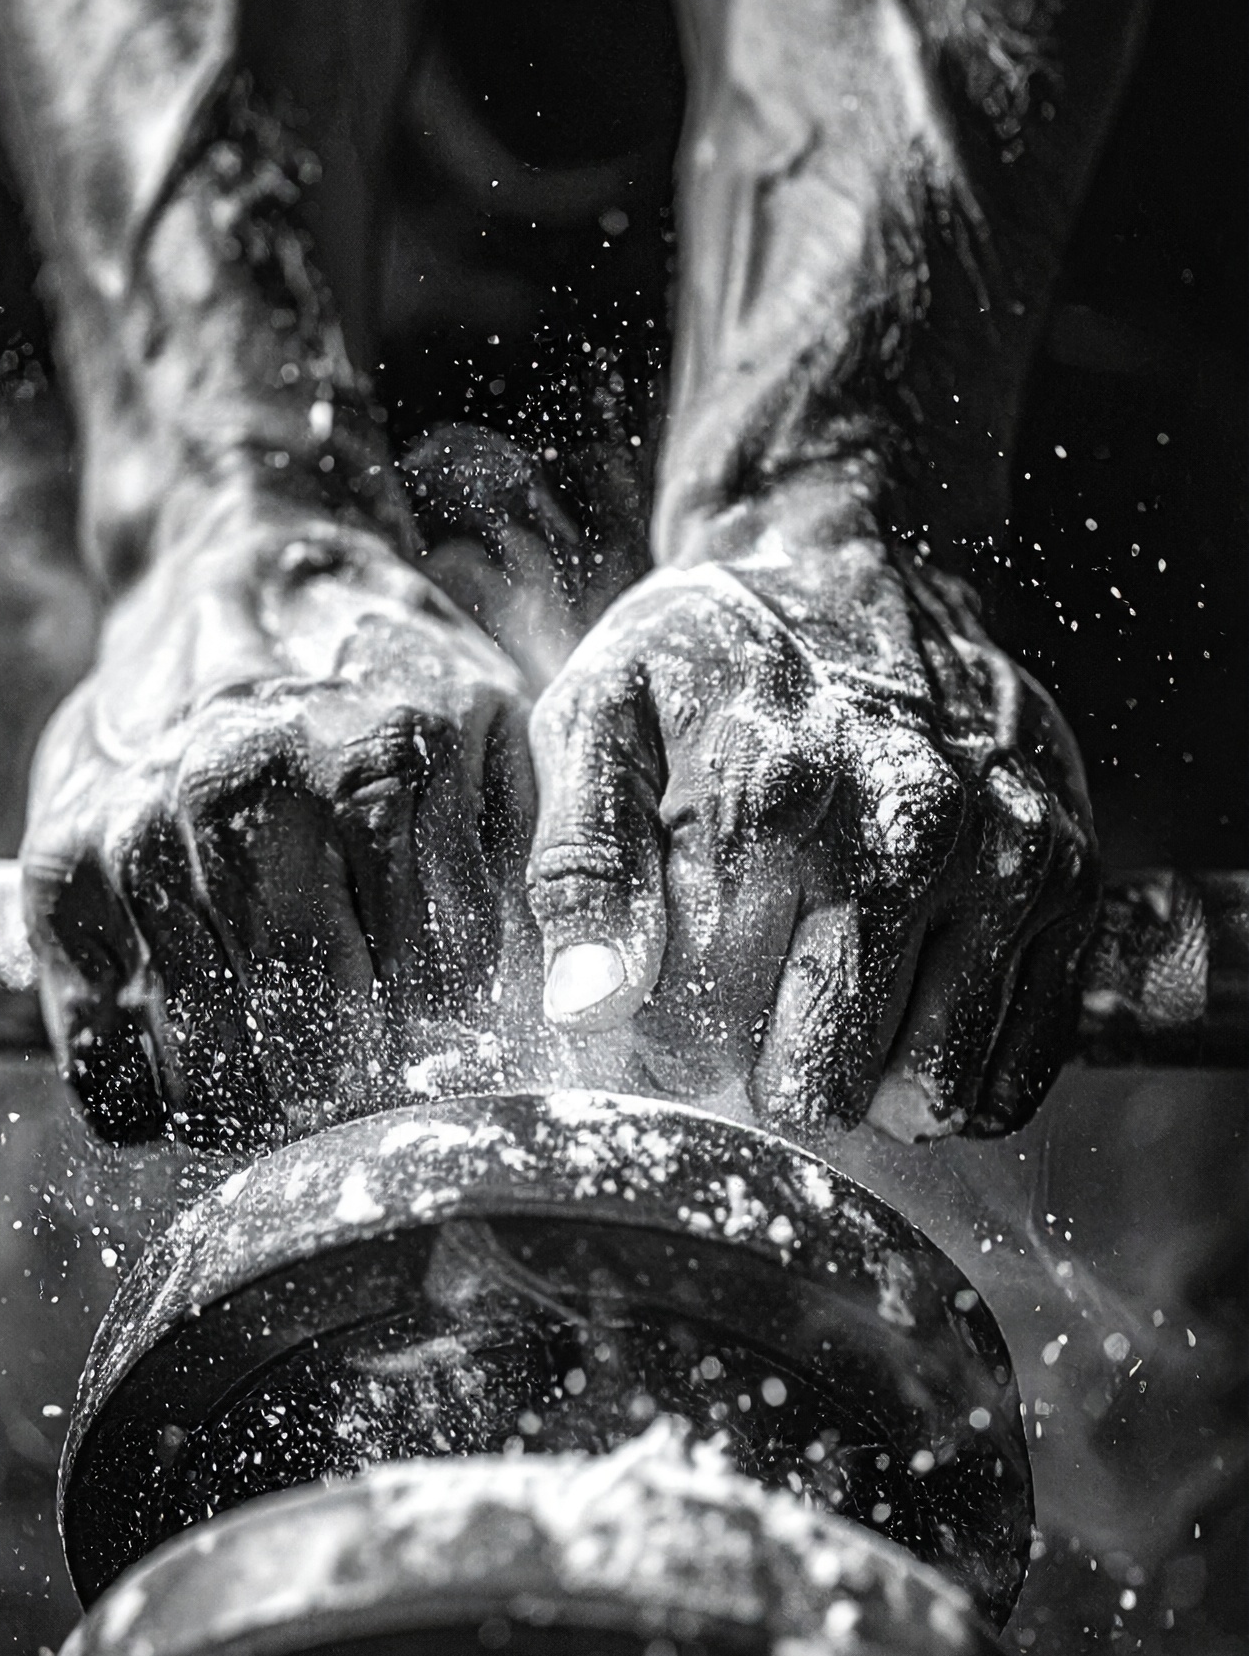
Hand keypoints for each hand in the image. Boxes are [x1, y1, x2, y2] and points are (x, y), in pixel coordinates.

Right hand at [24, 501, 532, 1145]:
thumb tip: (583, 1012)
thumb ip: (548, 864)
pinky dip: (156, 1109)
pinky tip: (201, 1076)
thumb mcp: (497, 737)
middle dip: (354, 1112)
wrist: (242, 578)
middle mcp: (253, 788)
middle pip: (313, 1040)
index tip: (456, 1100)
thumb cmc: (390, 687)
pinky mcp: (60, 874)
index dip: (453, 1073)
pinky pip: (106, 1066)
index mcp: (387, 757)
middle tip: (373, 1124)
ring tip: (296, 1105)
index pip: (436, 992)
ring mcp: (143, 832)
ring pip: (209, 1069)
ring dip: (261, 1120)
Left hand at [527, 472, 1096, 1138]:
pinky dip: (962, 1072)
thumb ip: (584, 866)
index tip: (669, 1006)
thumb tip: (586, 1006)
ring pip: (932, 1090)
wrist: (845, 565)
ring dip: (875, 1086)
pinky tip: (910, 1016)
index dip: (677, 1047)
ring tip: (833, 1013)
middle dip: (777, 1078)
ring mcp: (1005, 858)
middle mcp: (908, 833)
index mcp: (776, 804)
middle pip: (829, 1081)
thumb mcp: (599, 724)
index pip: (714, 1031)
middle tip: (756, 1014)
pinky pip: (1021, 1061)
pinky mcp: (1072, 879)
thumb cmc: (705, 664)